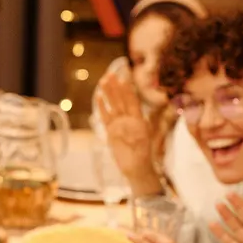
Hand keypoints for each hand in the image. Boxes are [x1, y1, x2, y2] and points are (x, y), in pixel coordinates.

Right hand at [95, 72, 158, 190]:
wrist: (136, 168)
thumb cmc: (143, 156)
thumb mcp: (143, 143)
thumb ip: (136, 132)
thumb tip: (130, 123)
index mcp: (138, 120)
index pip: (132, 102)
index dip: (128, 90)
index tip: (124, 78)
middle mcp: (128, 120)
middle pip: (121, 100)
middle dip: (116, 87)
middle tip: (110, 74)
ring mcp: (119, 124)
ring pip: (113, 105)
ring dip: (109, 93)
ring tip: (103, 81)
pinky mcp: (111, 131)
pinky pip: (105, 117)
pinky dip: (102, 107)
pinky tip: (99, 96)